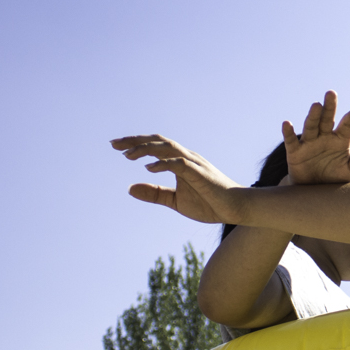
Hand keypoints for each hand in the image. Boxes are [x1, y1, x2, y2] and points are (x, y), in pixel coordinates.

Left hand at [110, 135, 245, 223]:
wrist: (236, 209)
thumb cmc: (210, 204)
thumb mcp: (175, 201)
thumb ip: (154, 193)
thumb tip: (129, 188)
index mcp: (180, 162)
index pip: (155, 147)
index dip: (136, 144)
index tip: (116, 146)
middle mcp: (186, 157)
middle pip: (158, 141)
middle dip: (135, 141)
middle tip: (113, 144)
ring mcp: (193, 163)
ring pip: (167, 148)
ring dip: (146, 149)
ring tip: (127, 155)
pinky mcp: (199, 173)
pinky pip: (179, 163)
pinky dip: (163, 163)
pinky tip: (148, 168)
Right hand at [282, 91, 349, 184]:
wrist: (314, 192)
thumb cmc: (335, 177)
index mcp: (340, 139)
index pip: (348, 126)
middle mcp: (324, 137)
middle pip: (327, 119)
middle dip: (330, 107)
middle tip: (331, 93)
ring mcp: (309, 142)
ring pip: (311, 126)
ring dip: (313, 116)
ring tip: (316, 105)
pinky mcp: (295, 152)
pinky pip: (291, 141)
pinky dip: (288, 132)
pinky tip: (287, 123)